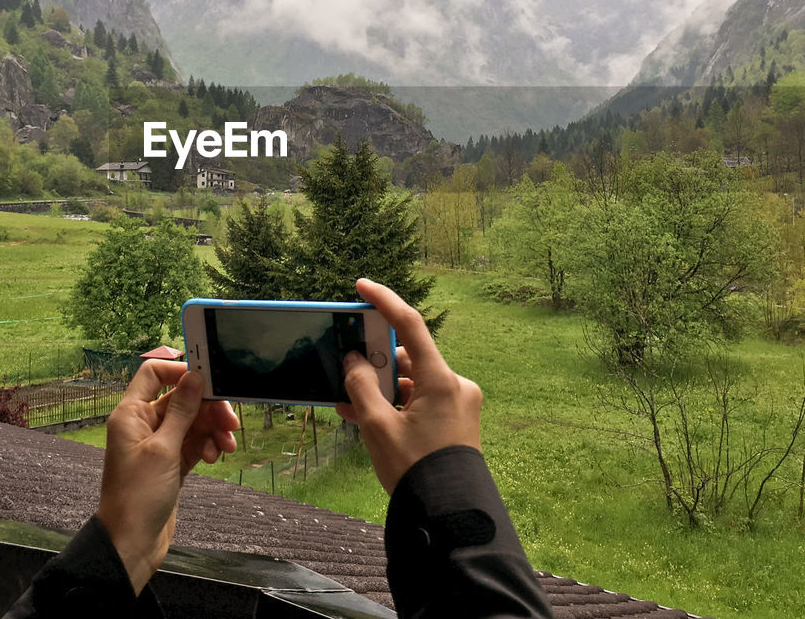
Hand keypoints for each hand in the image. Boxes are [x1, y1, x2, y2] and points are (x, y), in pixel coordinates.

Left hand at [96, 361, 238, 594]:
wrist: (132, 543)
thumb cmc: (138, 496)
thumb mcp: (163, 449)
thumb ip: (182, 411)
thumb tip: (195, 377)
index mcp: (131, 414)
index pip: (154, 374)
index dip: (180, 372)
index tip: (208, 381)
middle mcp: (143, 424)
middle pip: (182, 399)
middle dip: (208, 408)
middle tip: (231, 422)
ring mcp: (158, 444)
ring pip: (192, 422)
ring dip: (212, 430)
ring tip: (228, 446)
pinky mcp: (171, 462)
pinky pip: (194, 443)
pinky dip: (207, 446)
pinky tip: (216, 456)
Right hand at [335, 278, 481, 493]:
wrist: (449, 517)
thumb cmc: (416, 471)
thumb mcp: (378, 427)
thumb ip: (360, 387)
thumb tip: (353, 361)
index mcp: (442, 380)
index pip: (411, 325)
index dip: (385, 301)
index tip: (362, 287)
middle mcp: (456, 386)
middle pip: (408, 360)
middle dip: (375, 364)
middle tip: (345, 366)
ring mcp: (458, 404)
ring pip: (412, 384)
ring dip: (381, 390)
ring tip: (346, 402)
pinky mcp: (456, 422)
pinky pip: (420, 402)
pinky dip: (395, 406)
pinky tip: (364, 416)